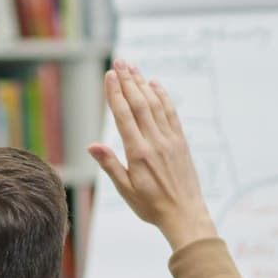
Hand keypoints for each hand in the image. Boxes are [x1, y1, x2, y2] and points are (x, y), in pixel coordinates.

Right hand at [87, 60, 216, 251]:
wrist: (185, 214)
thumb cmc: (151, 206)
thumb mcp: (125, 190)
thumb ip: (109, 165)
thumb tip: (92, 145)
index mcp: (138, 154)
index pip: (124, 116)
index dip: (115, 93)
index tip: (109, 75)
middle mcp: (155, 142)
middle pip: (139, 104)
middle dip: (128, 81)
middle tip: (119, 62)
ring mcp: (170, 140)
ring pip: (155, 104)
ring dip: (143, 84)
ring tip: (133, 67)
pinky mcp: (180, 142)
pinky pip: (171, 113)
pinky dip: (163, 96)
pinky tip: (155, 85)